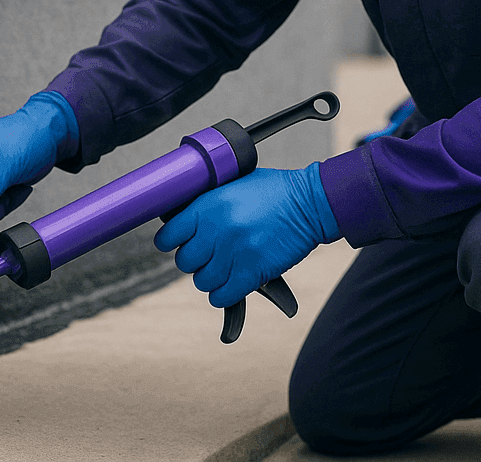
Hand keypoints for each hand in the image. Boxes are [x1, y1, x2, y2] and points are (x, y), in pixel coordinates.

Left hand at [154, 163, 339, 307]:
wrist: (311, 203)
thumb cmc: (276, 192)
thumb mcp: (235, 185)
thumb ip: (209, 203)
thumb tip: (185, 219)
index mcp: (209, 205)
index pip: (168, 236)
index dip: (172, 242)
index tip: (178, 244)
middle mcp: (217, 229)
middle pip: (185, 261)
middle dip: (196, 260)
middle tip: (210, 254)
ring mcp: (234, 252)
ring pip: (202, 282)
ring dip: (212, 278)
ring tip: (226, 267)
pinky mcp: (252, 272)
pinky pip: (221, 296)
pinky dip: (224, 293)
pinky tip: (233, 282)